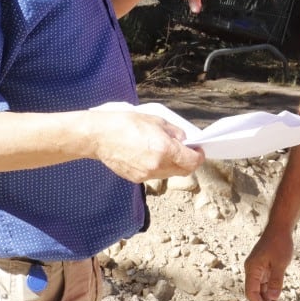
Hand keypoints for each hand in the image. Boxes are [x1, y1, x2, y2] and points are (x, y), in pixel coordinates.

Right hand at [88, 109, 203, 182]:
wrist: (100, 136)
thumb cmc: (126, 124)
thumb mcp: (156, 121)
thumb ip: (174, 132)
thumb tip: (184, 141)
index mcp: (165, 149)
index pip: (192, 161)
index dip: (199, 156)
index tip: (199, 150)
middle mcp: (157, 165)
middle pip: (183, 171)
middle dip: (188, 162)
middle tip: (187, 151)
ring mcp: (146, 174)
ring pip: (169, 174)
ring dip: (174, 165)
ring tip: (167, 152)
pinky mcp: (136, 179)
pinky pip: (155, 175)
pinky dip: (159, 168)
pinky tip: (151, 156)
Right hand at [244, 226, 294, 300]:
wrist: (280, 227)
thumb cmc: (280, 243)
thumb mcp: (280, 263)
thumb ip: (276, 281)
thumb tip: (272, 298)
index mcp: (252, 268)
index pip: (251, 292)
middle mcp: (252, 270)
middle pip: (254, 292)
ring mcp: (258, 269)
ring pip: (260, 289)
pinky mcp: (264, 267)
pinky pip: (265, 284)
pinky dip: (269, 293)